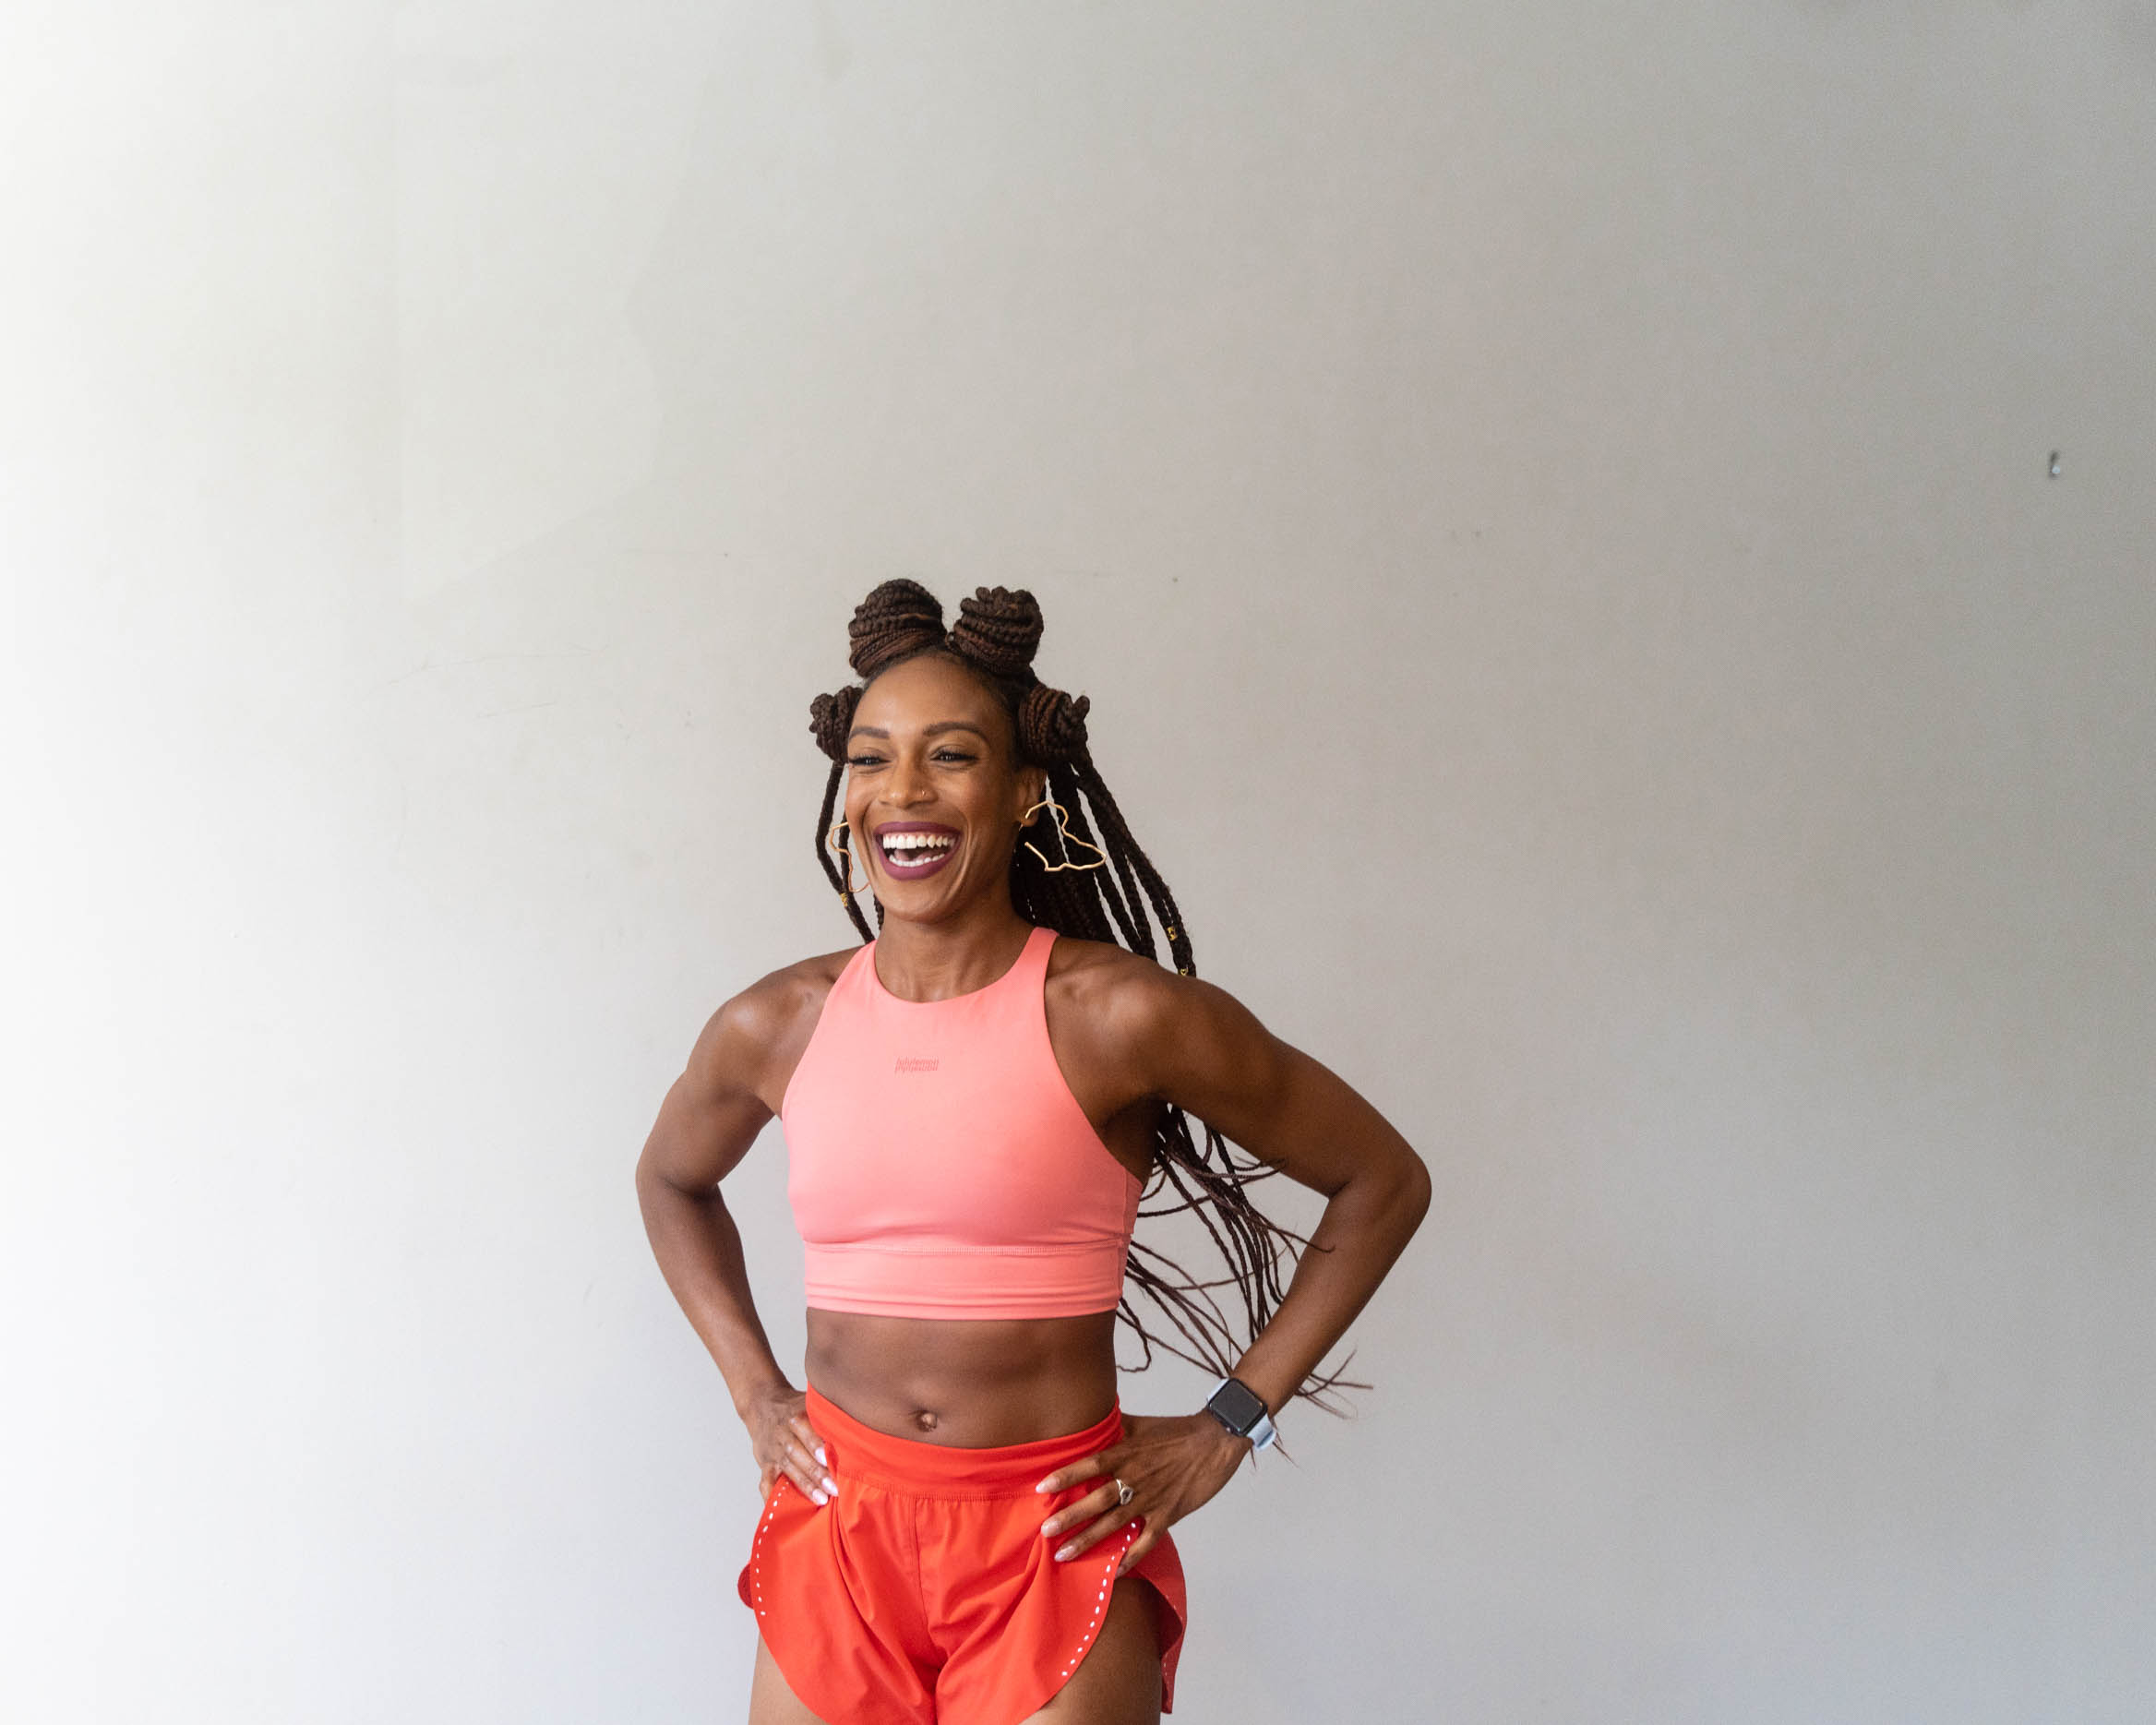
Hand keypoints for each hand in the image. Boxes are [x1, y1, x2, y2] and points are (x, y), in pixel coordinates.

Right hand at [742, 1383, 838, 1507]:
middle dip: (815, 1472)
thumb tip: (856, 1424)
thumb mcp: (808, 1402)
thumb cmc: (794, 1406)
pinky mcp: (765, 1464)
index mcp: (794, 1416)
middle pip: (797, 1454)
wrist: (761, 1404)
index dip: (815, 1445)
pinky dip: (772, 1497)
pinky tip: (786, 1509)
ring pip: (787, 1469)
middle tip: (834, 1487)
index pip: (804, 1431)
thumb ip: (826, 1414)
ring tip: (821, 1499)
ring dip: (804, 1485)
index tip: (827, 1459)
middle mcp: (782, 1434)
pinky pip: (766, 1482)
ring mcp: (772, 1451)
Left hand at [1032, 1410, 1249, 1576]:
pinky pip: (1146, 1541)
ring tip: (1064, 1554)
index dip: (1065, 1476)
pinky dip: (1130, 1557)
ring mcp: (1152, 1499)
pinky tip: (1113, 1572)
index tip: (1041, 1488)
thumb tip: (1090, 1420)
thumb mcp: (1142, 1423)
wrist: (1216, 1441)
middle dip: (1070, 1517)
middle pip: (1097, 1500)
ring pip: (1115, 1524)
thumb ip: (1115, 1425)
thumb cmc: (1177, 1430)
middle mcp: (1135, 1478)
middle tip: (1046, 1531)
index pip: (1090, 1465)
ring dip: (1089, 1541)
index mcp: (1127, 1453)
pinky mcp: (1168, 1515)